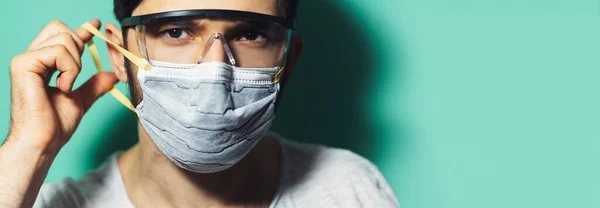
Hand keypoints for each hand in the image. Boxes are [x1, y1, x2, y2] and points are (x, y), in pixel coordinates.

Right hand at [7, 19, 117, 153]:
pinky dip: (69, 70)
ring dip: (75, 65)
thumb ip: (93, 85)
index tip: (97, 24)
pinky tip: (62, 87)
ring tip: (66, 86)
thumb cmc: (54, 126)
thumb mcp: (80, 100)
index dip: (81, 29)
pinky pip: (58, 52)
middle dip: (78, 48)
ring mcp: (25, 59)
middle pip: (62, 29)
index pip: (62, 37)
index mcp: (42, 65)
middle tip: (73, 75)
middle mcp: (31, 58)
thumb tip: (111, 76)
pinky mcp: (23, 64)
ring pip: (64, 39)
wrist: (43, 142)